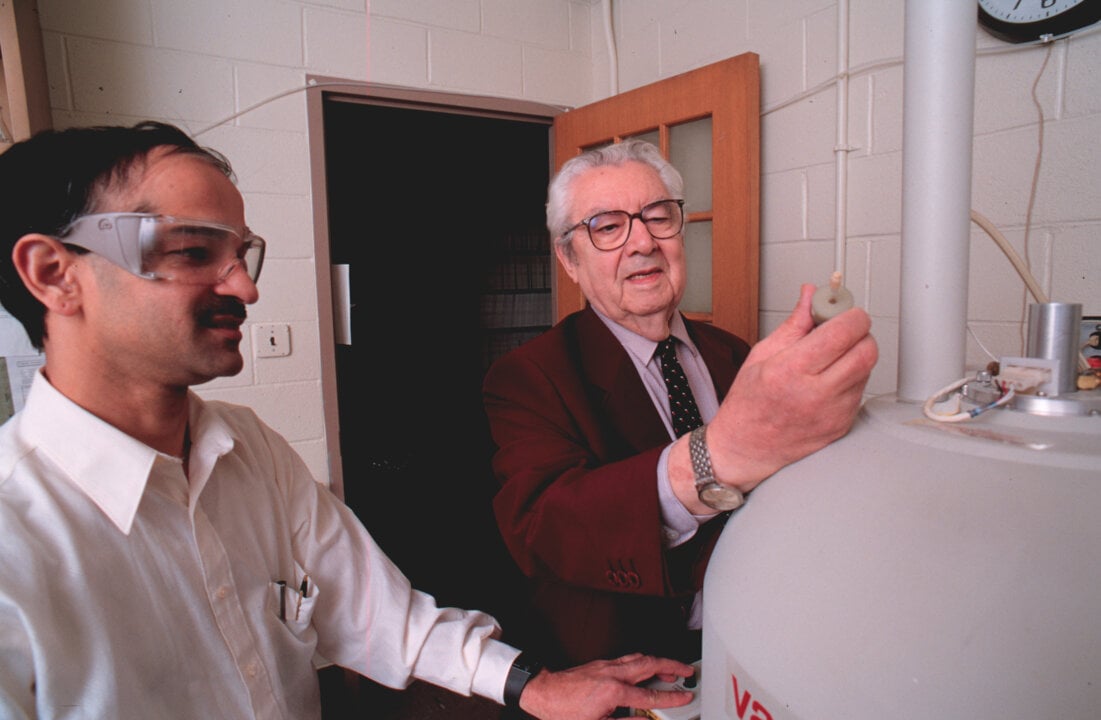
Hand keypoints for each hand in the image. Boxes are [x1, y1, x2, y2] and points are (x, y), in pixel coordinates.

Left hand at [518, 653, 694, 719]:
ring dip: (658, 661)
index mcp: (614, 692)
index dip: (671, 697)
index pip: (650, 696)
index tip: (685, 696)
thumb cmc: (564, 712)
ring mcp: (606, 666)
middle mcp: (612, 674)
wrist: (543, 692)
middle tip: (687, 671)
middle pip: (650, 664)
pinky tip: (645, 666)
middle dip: (672, 666)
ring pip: (639, 657)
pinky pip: (628, 658)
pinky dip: (643, 660)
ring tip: (671, 668)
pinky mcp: (600, 663)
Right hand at [707, 283, 877, 490]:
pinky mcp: (842, 426)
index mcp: (791, 371)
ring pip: (867, 370)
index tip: (844, 310)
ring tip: (830, 358)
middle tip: (844, 330)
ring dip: (856, 355)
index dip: (851, 315)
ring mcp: (833, 413)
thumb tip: (811, 296)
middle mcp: (815, 394)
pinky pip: (860, 391)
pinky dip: (851, 379)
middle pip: (866, 351)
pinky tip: (828, 381)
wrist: (745, 447)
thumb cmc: (748, 404)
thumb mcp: (762, 354)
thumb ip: (794, 324)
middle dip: (860, 333)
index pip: (842, 333)